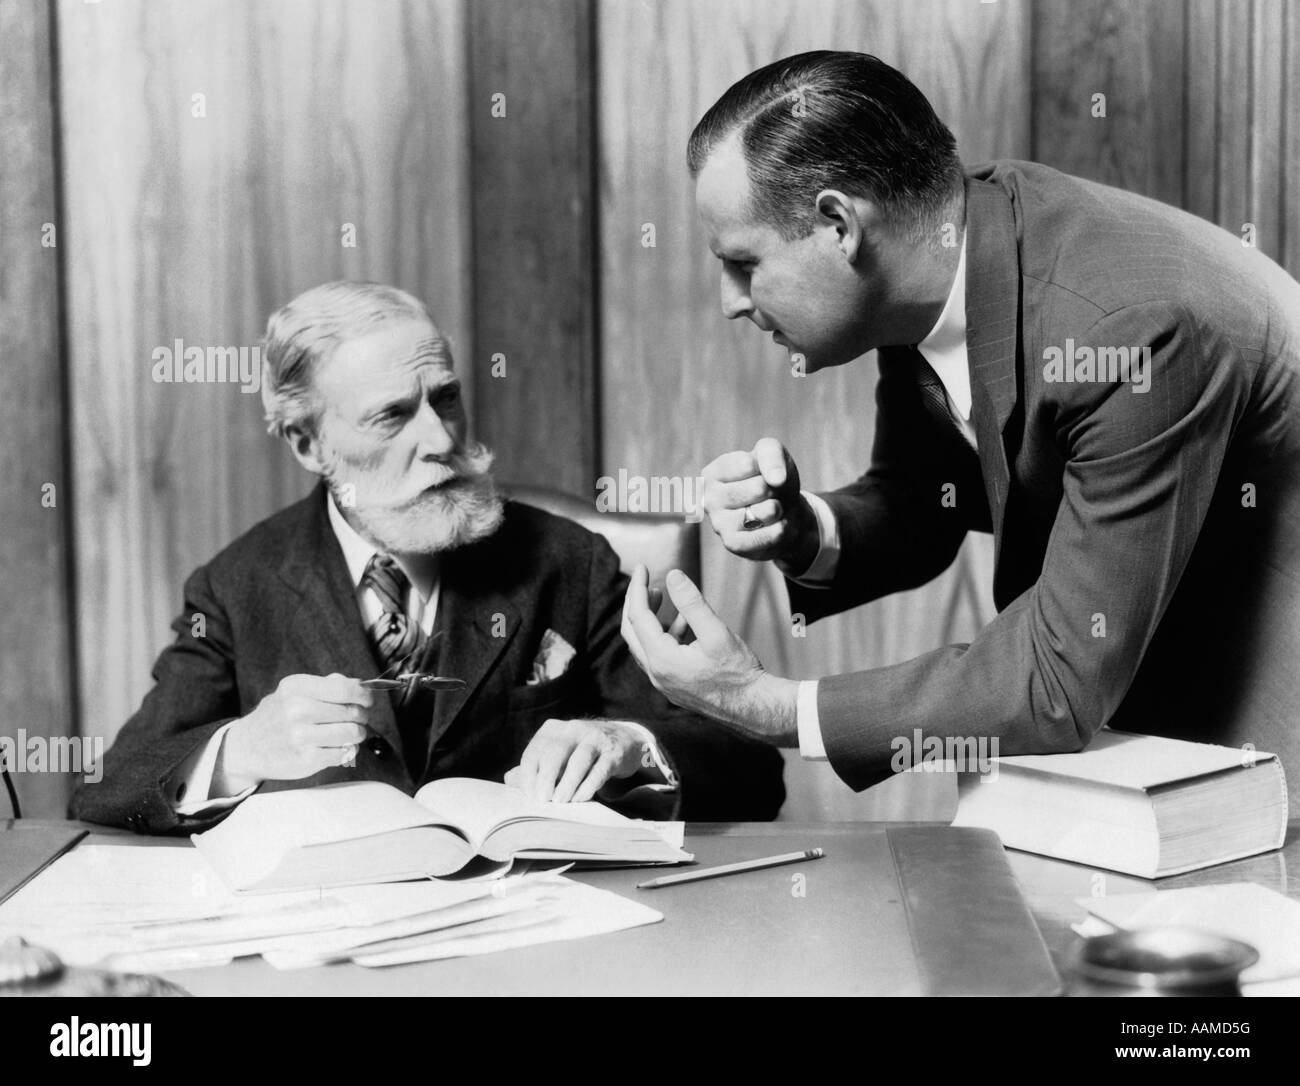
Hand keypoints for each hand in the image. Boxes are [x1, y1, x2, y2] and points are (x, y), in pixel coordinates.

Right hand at [216, 673, 372, 789]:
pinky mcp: (306, 759)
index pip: (345, 689)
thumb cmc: (277, 716)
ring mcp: (301, 736)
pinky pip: (343, 753)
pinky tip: (336, 747)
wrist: (247, 747)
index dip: (364, 695)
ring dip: (357, 734)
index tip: (367, 700)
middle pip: (352, 712)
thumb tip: (359, 686)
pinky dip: (346, 751)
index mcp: (297, 687)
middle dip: (362, 716)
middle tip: (358, 719)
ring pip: (352, 733)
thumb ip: (326, 685)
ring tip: (350, 734)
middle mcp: (297, 709)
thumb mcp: (293, 691)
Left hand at [505, 719, 645, 802]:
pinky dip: (588, 786)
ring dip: (567, 784)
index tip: (528, 796)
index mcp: (554, 729)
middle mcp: (574, 728)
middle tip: (542, 800)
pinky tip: (580, 799)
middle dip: (547, 778)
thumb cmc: (579, 753)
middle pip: (556, 752)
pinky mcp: (614, 752)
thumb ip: (534, 767)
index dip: (529, 775)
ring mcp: (596, 738)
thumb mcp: (557, 755)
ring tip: (560, 802)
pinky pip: (600, 770)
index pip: (535, 751)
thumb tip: (509, 779)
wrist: (622, 741)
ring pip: (579, 760)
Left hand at [621, 564, 797, 745]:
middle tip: (645, 580)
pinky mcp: (673, 686)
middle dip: (636, 602)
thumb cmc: (739, 673)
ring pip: (643, 644)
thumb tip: (673, 575)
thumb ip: (691, 602)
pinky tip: (683, 622)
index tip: (642, 567)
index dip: (638, 588)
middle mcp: (656, 674)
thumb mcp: (716, 632)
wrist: (753, 708)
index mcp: (662, 660)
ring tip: (662, 595)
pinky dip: (664, 634)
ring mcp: (663, 682)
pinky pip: (658, 655)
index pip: (638, 616)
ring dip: (650, 618)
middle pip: (632, 631)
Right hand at [700, 437, 818, 572]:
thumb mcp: (773, 453)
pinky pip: (763, 537)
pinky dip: (780, 530)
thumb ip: (771, 454)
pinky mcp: (733, 543)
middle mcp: (709, 498)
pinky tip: (778, 526)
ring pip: (764, 512)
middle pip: (759, 488)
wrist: (785, 513)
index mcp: (713, 473)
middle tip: (770, 494)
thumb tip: (776, 480)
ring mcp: (718, 523)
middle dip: (775, 490)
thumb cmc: (772, 480)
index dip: (768, 467)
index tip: (764, 474)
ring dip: (778, 510)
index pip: (748, 464)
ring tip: (772, 510)